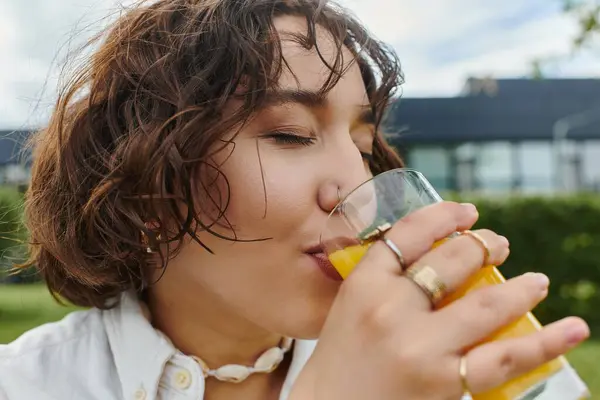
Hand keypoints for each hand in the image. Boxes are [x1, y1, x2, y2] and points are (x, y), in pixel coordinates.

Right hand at [290, 202, 588, 399]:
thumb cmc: (339, 361)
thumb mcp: (348, 309)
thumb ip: (381, 283)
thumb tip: (432, 263)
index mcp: (363, 283)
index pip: (410, 232)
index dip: (445, 215)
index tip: (467, 213)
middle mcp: (392, 308)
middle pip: (452, 261)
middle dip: (484, 245)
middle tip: (500, 245)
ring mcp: (421, 345)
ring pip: (486, 304)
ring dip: (520, 288)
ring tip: (538, 282)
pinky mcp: (444, 382)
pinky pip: (503, 357)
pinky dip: (543, 343)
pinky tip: (571, 330)